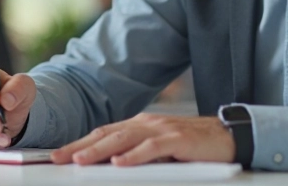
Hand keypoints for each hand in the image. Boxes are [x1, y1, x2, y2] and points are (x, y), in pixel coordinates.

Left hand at [50, 114, 234, 165]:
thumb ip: (137, 153)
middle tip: (58, 158)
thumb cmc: (193, 147)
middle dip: (80, 146)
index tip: (58, 155)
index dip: (80, 143)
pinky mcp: (179, 140)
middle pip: (108, 134)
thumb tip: (108, 165)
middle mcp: (148, 123)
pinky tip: (119, 163)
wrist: (229, 137)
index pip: (104, 133)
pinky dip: (134, 155)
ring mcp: (163, 129)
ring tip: (80, 161)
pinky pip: (152, 148)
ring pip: (125, 138)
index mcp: (140, 125)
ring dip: (100, 150)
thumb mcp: (159, 149)